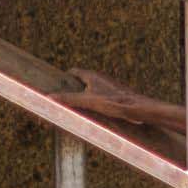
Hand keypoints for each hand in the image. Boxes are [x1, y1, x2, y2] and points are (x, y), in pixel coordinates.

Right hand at [57, 67, 177, 136]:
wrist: (138, 109)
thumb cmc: (115, 103)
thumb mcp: (88, 101)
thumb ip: (69, 99)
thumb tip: (49, 97)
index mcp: (92, 76)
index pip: (73, 72)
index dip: (64, 79)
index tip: (56, 88)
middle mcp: (100, 79)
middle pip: (81, 81)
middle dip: (72, 90)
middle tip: (64, 101)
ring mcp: (108, 87)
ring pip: (91, 90)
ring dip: (83, 98)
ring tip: (76, 110)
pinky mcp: (114, 96)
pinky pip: (99, 97)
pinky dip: (93, 103)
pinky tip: (93, 115)